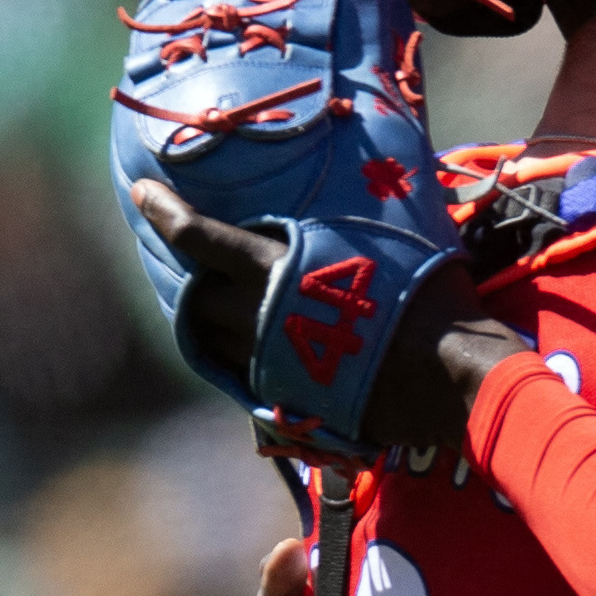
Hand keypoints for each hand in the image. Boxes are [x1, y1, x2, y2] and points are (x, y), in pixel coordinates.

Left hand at [126, 176, 525, 451]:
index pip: (199, 238)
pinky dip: (238, 357)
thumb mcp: (388, 243)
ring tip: (214, 304)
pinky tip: (253, 347)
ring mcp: (271, 363)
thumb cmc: (430, 299)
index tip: (143, 194)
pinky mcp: (290, 400)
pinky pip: (244, 376)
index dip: (165, 212)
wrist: (452, 378)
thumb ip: (346, 232)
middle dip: (187, 275)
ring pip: (213, 341)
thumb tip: (356, 196)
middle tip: (188, 258)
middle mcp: (260, 317)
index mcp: (278, 269)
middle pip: (196, 294)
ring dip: (207, 320)